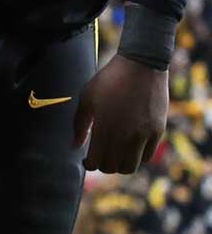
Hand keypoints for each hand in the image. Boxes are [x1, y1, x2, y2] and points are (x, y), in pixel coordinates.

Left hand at [73, 54, 167, 173]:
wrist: (141, 66)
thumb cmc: (109, 80)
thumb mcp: (87, 98)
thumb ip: (80, 124)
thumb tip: (76, 146)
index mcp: (104, 127)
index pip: (96, 161)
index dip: (90, 164)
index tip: (87, 160)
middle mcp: (125, 135)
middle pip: (113, 167)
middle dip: (103, 165)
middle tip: (100, 157)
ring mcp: (143, 135)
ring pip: (131, 166)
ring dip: (120, 164)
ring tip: (114, 154)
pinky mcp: (157, 131)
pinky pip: (147, 156)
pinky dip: (137, 157)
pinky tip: (129, 148)